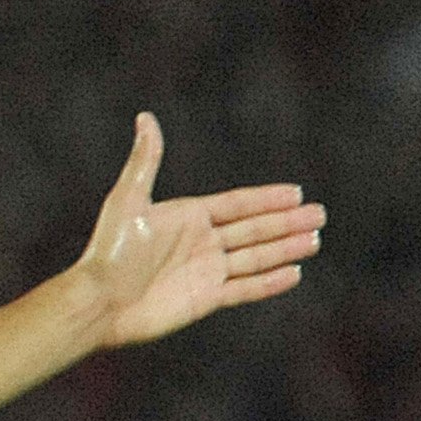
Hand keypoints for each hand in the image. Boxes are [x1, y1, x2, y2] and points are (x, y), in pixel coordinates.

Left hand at [71, 114, 326, 349]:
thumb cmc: (109, 251)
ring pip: (256, 258)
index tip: (297, 192)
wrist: (99, 302)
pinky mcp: (205, 299)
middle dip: (287, 223)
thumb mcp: (129, 200)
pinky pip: (245, 288)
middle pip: (254, 230)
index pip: (238, 204)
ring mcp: (206, 271)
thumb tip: (146, 118)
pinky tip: (293, 274)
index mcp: (189, 216)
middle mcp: (202, 242)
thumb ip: (145, 160)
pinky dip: (269, 282)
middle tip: (320, 215)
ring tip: (315, 241)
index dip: (268, 199)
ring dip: (285, 249)